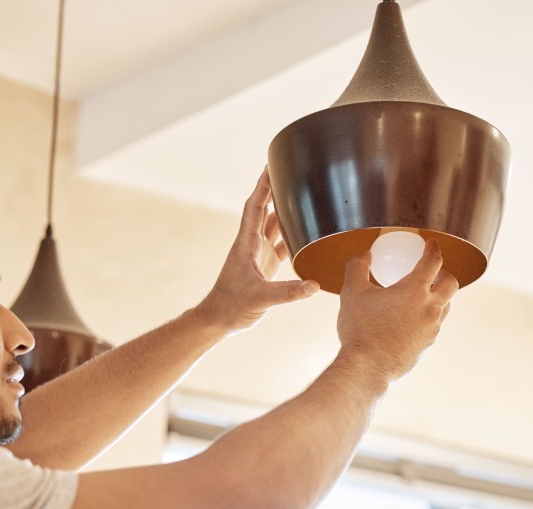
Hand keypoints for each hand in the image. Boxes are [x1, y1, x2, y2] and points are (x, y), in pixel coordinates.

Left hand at [199, 168, 318, 334]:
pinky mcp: (265, 267)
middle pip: (265, 210)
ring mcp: (259, 255)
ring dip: (285, 211)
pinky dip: (292, 237)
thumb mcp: (260, 299)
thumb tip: (313, 286)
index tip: (270, 165)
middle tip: (290, 171)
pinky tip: (306, 232)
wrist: (218, 320)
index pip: (255, 207)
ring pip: (273, 226)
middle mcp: (252, 245)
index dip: (262, 186)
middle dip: (276, 190)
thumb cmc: (231, 307)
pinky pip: (281, 245)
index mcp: (246, 244)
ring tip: (301, 195)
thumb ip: (287, 293)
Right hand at [337, 239, 458, 383]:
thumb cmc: (360, 329)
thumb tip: (364, 255)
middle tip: (433, 271)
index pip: (433, 262)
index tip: (431, 244)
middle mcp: (430, 309)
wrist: (366, 368)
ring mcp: (431, 330)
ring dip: (439, 296)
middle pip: (451, 284)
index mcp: (415, 290)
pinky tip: (412, 320)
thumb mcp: (352, 292)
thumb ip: (357, 268)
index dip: (433, 249)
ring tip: (424, 296)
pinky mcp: (426, 346)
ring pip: (446, 307)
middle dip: (444, 273)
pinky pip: (434, 326)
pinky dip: (428, 317)